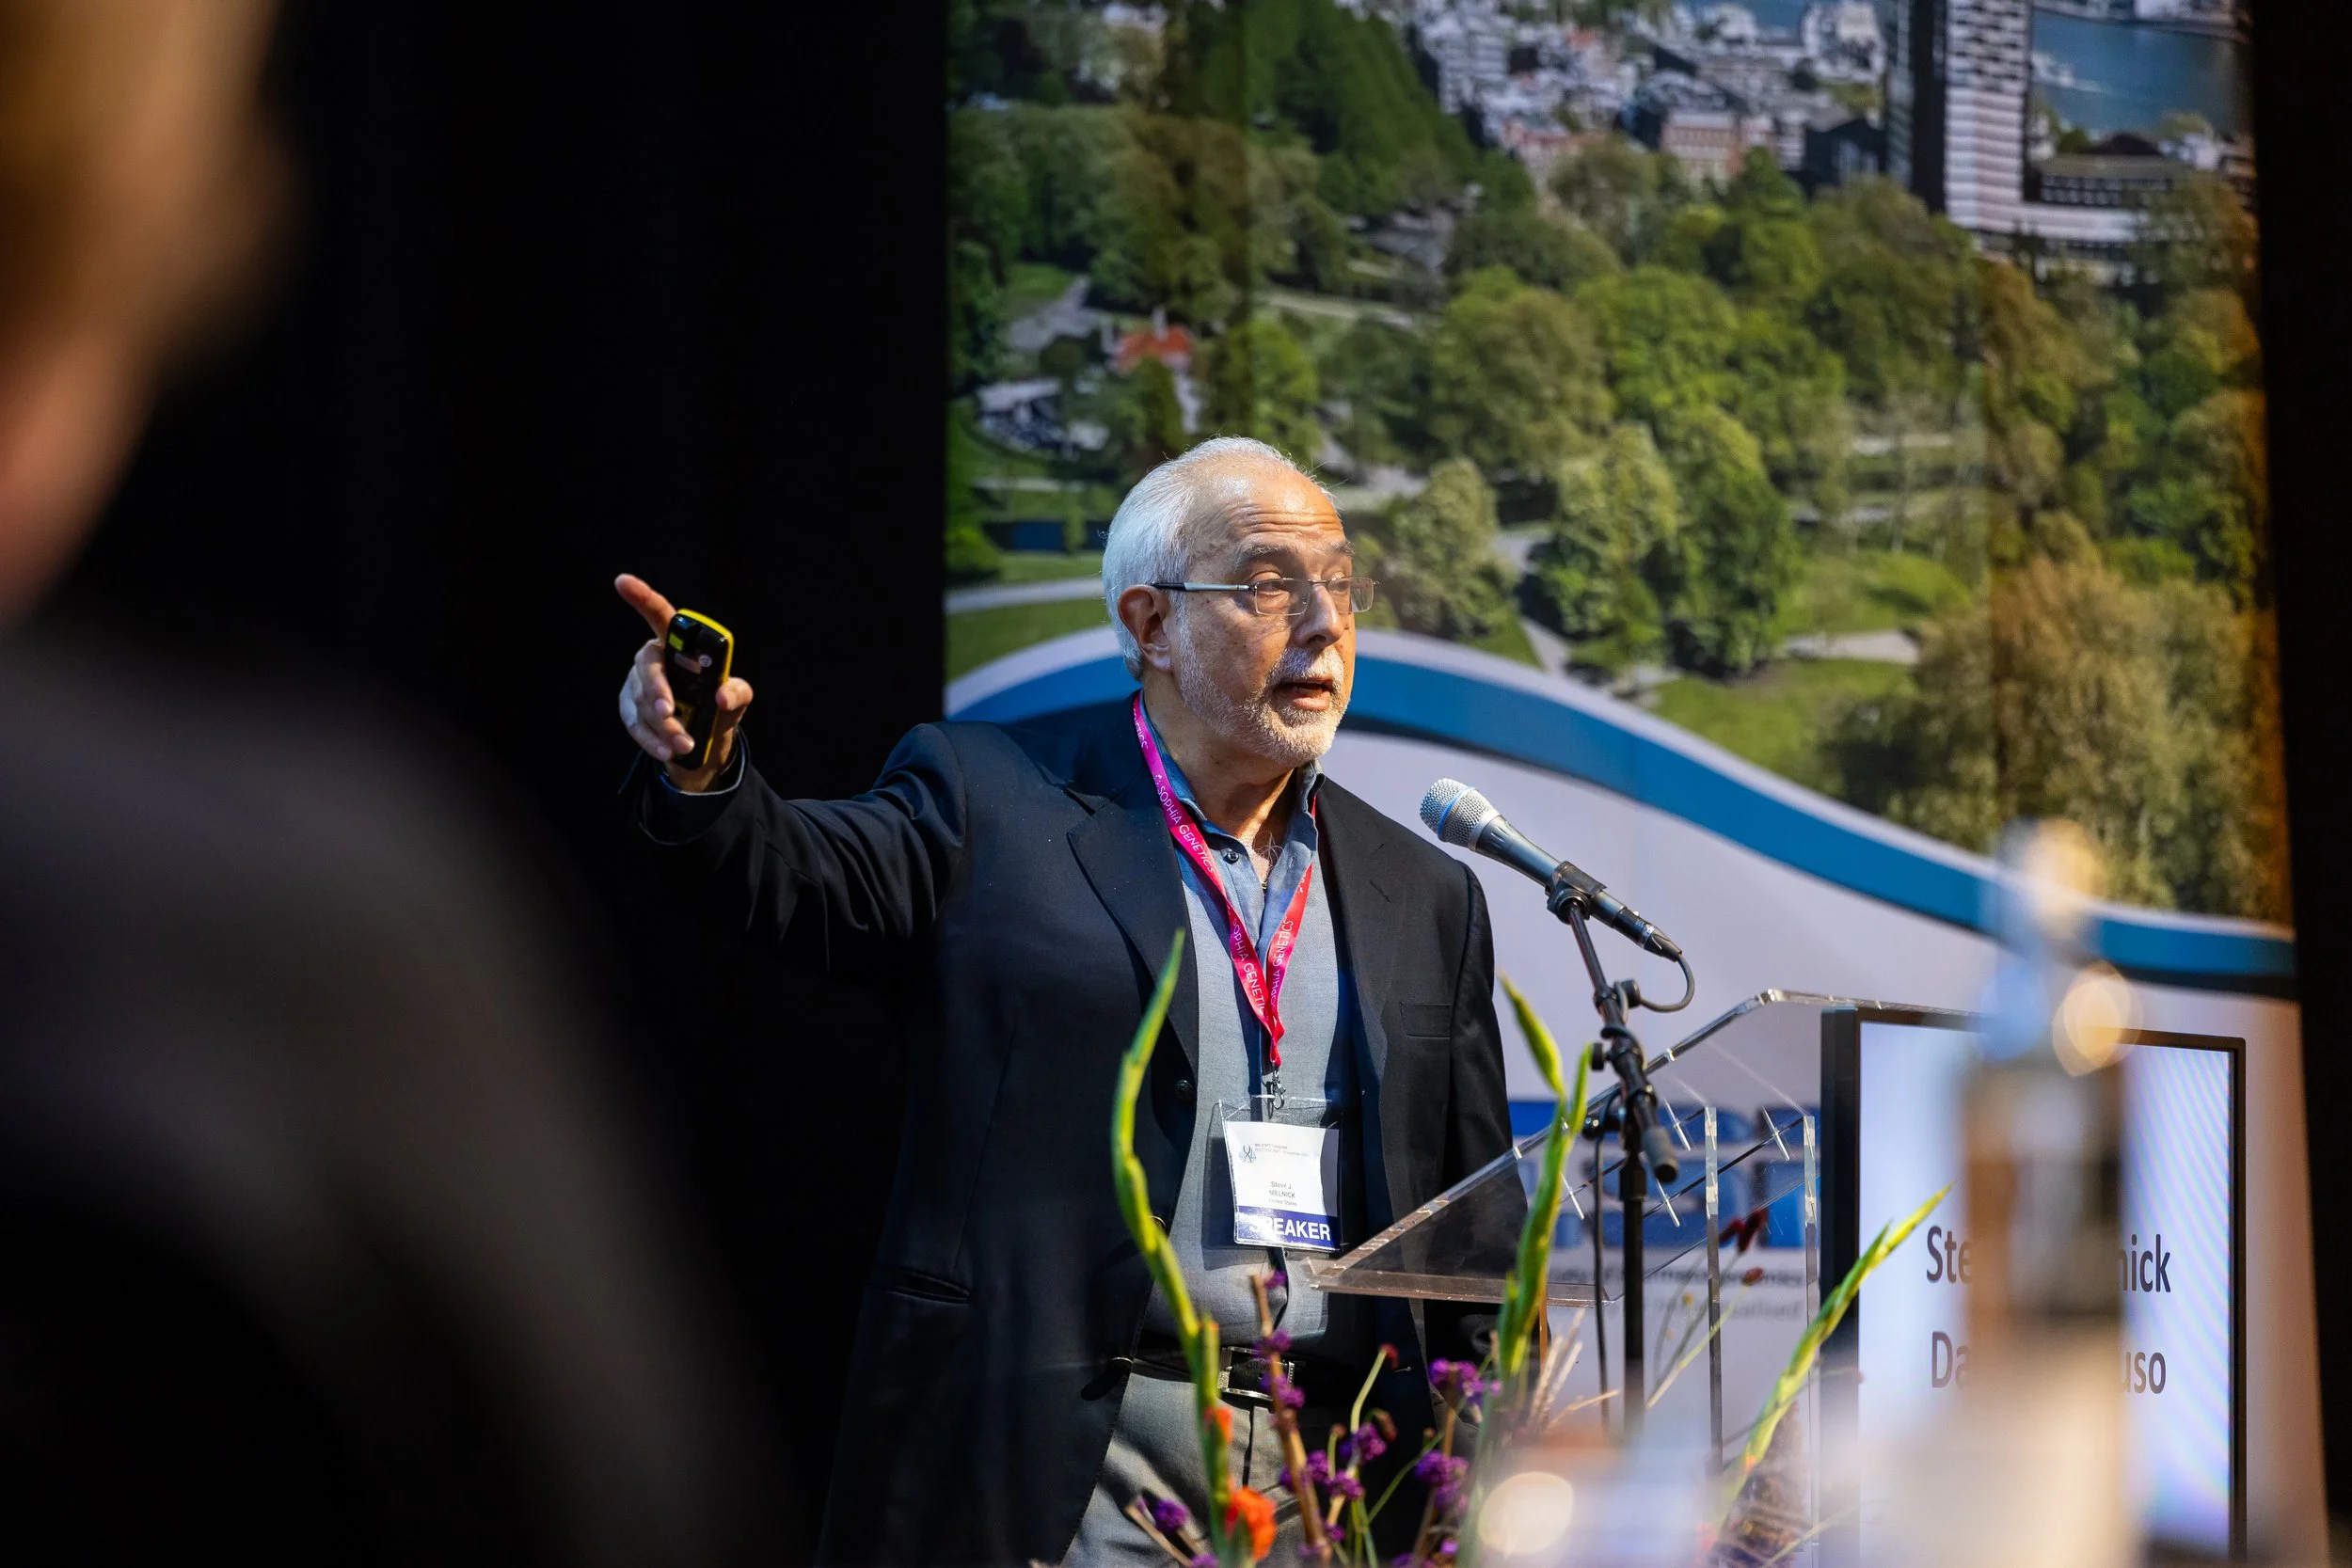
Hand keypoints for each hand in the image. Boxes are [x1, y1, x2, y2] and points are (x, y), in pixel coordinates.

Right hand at [615, 573, 752, 792]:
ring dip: (663, 726)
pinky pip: (635, 724)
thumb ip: (737, 692)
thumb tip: (722, 695)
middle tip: (668, 711)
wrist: (704, 740)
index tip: (621, 581)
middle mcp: (653, 658)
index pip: (659, 616)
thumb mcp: (737, 699)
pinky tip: (667, 751)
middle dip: (656, 689)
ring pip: (642, 701)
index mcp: (678, 644)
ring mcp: (637, 683)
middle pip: (647, 665)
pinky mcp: (629, 708)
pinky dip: (652, 740)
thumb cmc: (719, 706)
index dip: (641, 598)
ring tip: (683, 744)